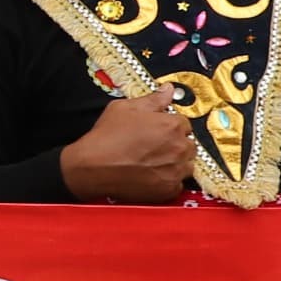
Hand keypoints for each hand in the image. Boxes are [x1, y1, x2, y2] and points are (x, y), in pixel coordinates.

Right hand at [59, 92, 196, 202]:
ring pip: (186, 165)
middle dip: (175, 144)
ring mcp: (176, 170)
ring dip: (175, 163)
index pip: (184, 123)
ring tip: (153, 162)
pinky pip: (177, 185)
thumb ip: (153, 99)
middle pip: (188, 144)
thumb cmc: (106, 138)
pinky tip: (151, 176)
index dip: (169, 126)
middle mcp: (179, 147)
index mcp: (172, 125)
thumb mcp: (125, 108)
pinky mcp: (169, 189)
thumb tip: (167, 90)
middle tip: (154, 147)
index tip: (158, 131)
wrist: (92, 168)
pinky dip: (168, 181)